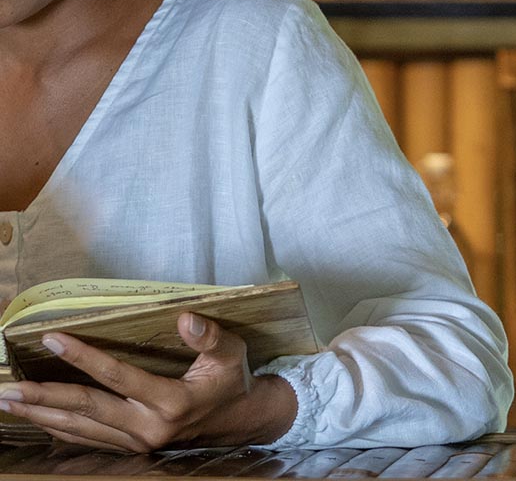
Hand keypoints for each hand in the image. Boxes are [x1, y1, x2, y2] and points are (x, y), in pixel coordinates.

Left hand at [0, 312, 297, 451]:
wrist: (241, 424)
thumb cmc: (231, 381)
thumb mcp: (231, 353)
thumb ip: (209, 336)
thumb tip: (184, 317)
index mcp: (170, 402)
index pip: (117, 377)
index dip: (84, 357)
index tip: (54, 338)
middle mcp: (147, 428)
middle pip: (87, 411)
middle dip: (45, 397)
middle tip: (9, 388)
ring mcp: (137, 444)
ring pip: (80, 430)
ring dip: (42, 415)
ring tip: (10, 401)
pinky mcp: (132, 450)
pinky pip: (87, 440)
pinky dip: (58, 429)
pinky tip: (39, 418)